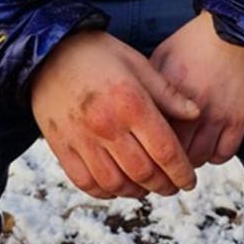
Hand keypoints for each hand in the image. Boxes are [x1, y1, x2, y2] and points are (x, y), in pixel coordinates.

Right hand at [28, 28, 201, 200]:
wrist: (47, 51)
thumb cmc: (97, 53)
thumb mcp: (137, 63)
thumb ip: (167, 92)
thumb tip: (195, 114)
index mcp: (131, 103)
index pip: (165, 150)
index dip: (181, 171)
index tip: (189, 181)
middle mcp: (107, 126)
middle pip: (143, 172)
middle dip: (164, 185)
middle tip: (172, 186)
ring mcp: (82, 139)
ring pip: (115, 183)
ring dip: (136, 192)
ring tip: (147, 188)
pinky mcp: (62, 146)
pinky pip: (86, 182)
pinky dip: (104, 192)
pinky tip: (116, 187)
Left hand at [148, 10, 243, 168]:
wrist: (234, 30)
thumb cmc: (195, 40)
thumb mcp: (162, 56)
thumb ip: (151, 85)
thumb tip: (136, 107)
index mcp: (170, 93)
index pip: (153, 134)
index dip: (147, 145)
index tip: (144, 147)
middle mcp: (194, 109)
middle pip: (174, 153)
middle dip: (167, 158)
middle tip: (164, 156)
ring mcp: (218, 116)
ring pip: (199, 159)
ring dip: (190, 159)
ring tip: (185, 151)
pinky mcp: (240, 119)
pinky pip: (224, 154)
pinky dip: (214, 155)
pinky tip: (208, 145)